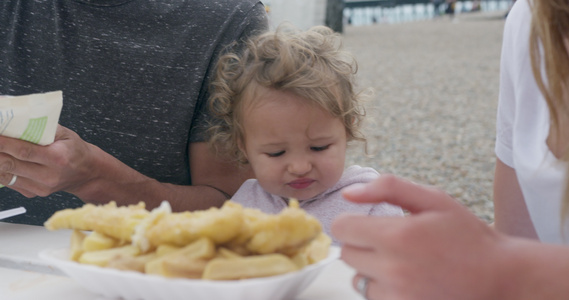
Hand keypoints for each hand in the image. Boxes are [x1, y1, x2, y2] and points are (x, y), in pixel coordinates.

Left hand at [0, 125, 96, 196]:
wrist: (86, 173)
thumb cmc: (75, 151)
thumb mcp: (64, 134)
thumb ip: (42, 128)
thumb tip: (17, 120)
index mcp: (58, 157)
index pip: (24, 151)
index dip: (3, 143)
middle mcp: (49, 175)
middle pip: (10, 164)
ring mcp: (41, 187)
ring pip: (6, 175)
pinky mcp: (34, 193)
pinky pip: (9, 182)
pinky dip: (2, 171)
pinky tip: (4, 160)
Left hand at [331, 175, 505, 299]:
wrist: (500, 279)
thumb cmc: (467, 236)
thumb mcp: (434, 200)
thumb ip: (388, 188)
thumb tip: (348, 194)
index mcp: (397, 236)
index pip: (341, 228)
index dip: (351, 222)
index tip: (366, 223)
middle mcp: (392, 270)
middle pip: (346, 254)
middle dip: (361, 244)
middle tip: (389, 242)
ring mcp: (397, 296)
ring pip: (356, 278)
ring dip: (370, 270)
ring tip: (401, 263)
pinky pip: (372, 298)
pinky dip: (382, 289)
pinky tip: (406, 281)